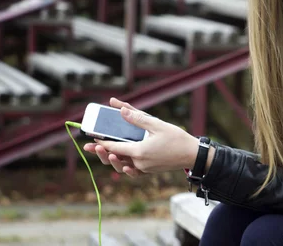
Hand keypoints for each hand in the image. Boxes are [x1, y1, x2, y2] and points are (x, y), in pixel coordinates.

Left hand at [83, 97, 198, 176]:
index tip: (92, 135)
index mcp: (139, 151)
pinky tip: (124, 165)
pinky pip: (134, 171)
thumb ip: (137, 118)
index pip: (114, 147)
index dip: (101, 141)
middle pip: (115, 158)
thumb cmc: (177, 139)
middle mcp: (139, 163)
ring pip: (123, 165)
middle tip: (89, 146)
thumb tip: (120, 110)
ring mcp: (145, 168)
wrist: (193, 155)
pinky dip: (126, 167)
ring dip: (112, 159)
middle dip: (101, 152)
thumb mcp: (157, 125)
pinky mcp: (151, 171)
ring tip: (104, 152)